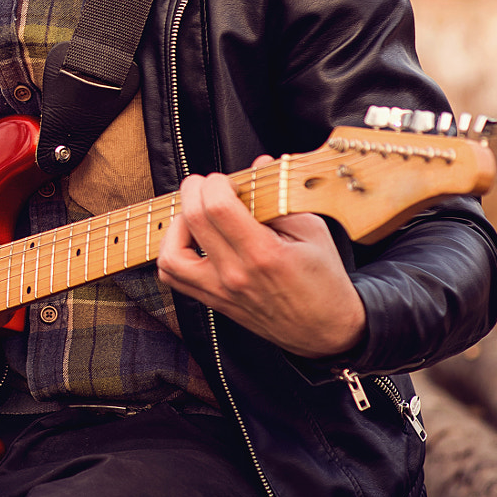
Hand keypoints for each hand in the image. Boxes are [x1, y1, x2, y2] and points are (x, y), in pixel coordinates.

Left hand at [156, 158, 365, 359]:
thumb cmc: (323, 282)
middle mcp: (235, 275)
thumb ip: (281, 197)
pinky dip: (173, 253)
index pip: (218, 207)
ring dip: (177, 226)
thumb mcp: (313, 232)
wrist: (326, 332)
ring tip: (196, 216)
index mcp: (263, 254)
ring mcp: (220, 291)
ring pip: (170, 255)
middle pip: (192, 221)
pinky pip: (174, 277)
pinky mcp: (214, 301)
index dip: (215, 183)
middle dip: (193, 190)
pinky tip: (194, 240)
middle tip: (207, 186)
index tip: (226, 180)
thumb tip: (259, 164)